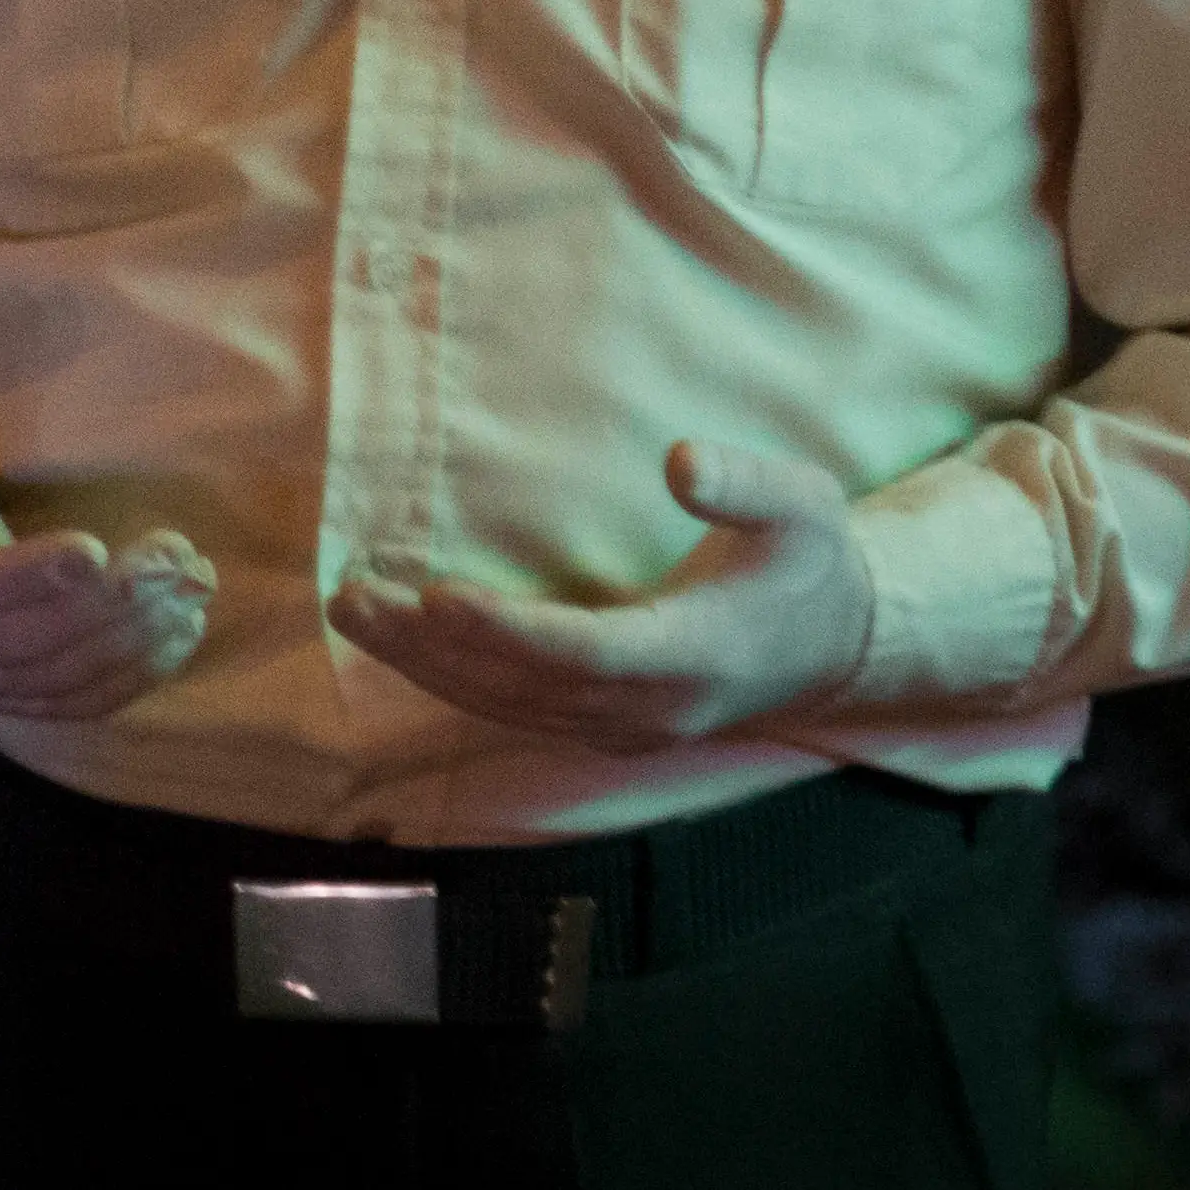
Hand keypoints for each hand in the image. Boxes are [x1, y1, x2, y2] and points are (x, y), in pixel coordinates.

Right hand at [0, 356, 212, 723]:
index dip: (23, 580)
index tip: (93, 549)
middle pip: (21, 644)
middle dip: (104, 608)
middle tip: (172, 561)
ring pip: (56, 679)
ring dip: (132, 640)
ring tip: (191, 589)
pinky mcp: (9, 694)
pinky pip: (74, 701)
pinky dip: (133, 676)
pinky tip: (181, 631)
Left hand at [328, 439, 869, 748]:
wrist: (837, 648)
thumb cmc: (812, 563)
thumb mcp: (805, 508)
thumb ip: (746, 485)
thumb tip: (678, 462)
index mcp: (693, 657)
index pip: (582, 652)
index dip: (505, 629)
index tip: (434, 593)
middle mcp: (650, 709)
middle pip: (522, 686)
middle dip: (430, 646)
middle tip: (352, 596)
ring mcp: (625, 727)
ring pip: (508, 706)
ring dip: (425, 665)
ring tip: (355, 611)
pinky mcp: (607, 726)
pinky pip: (517, 710)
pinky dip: (454, 678)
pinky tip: (404, 641)